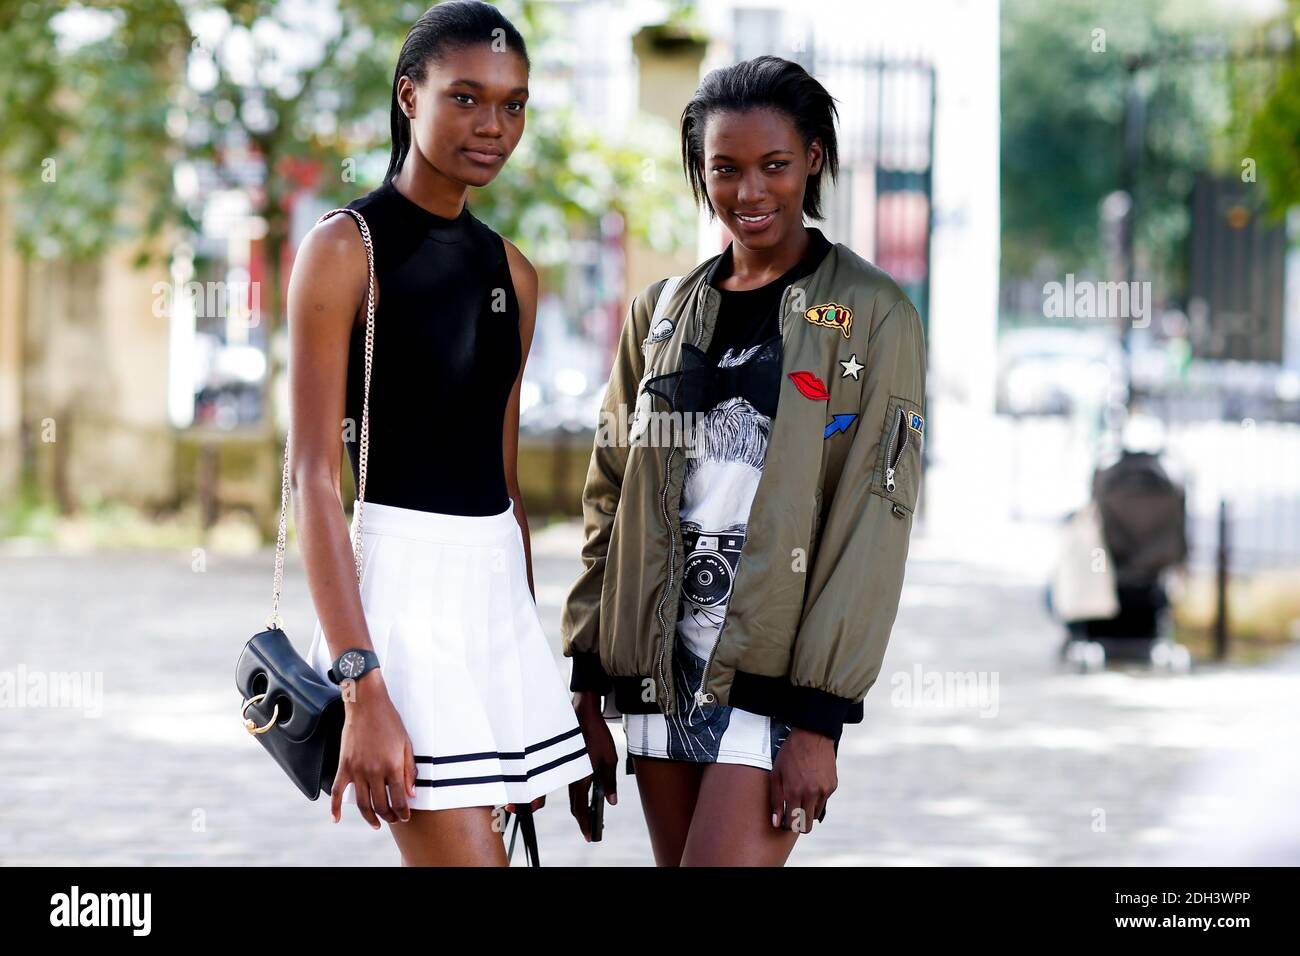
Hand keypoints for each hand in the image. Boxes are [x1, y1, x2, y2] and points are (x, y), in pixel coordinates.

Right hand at [330, 670, 417, 828]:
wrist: (367, 704)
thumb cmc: (390, 721)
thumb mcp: (406, 744)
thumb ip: (409, 769)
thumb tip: (411, 793)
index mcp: (392, 766)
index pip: (399, 798)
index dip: (403, 811)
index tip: (405, 816)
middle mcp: (374, 771)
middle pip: (381, 804)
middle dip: (389, 816)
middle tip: (393, 819)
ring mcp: (357, 769)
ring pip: (362, 803)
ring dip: (369, 817)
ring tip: (376, 823)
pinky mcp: (343, 765)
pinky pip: (337, 791)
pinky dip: (335, 807)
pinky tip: (336, 819)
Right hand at [568, 691, 617, 840]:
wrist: (582, 712)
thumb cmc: (597, 734)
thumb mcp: (610, 758)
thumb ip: (609, 782)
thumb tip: (611, 801)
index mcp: (581, 777)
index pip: (580, 808)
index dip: (585, 824)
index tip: (589, 836)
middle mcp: (570, 776)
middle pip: (574, 804)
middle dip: (582, 819)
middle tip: (591, 830)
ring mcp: (566, 769)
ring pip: (572, 795)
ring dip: (579, 807)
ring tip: (589, 814)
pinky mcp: (566, 762)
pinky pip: (569, 783)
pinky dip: (576, 794)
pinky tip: (585, 792)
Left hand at [769, 727, 836, 833]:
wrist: (812, 735)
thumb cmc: (790, 754)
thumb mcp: (776, 774)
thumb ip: (776, 800)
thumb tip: (776, 822)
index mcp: (794, 792)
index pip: (793, 824)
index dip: (787, 824)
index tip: (783, 818)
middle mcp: (811, 794)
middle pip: (807, 826)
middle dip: (798, 823)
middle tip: (792, 812)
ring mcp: (824, 791)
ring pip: (815, 814)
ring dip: (807, 810)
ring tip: (800, 794)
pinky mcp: (832, 786)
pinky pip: (823, 801)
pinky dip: (816, 798)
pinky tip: (810, 783)